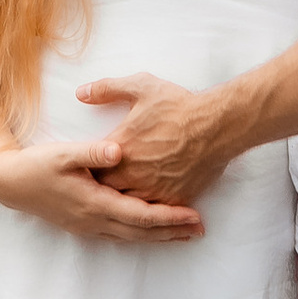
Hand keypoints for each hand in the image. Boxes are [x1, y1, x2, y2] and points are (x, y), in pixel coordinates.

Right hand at [0, 132, 203, 242]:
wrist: (9, 183)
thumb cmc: (37, 165)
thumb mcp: (63, 153)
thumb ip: (92, 152)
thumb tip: (119, 151)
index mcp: (93, 202)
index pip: (140, 216)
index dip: (169, 217)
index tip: (194, 216)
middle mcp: (94, 220)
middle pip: (141, 232)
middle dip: (172, 232)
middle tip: (200, 229)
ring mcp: (88, 227)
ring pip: (131, 237)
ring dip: (159, 237)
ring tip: (185, 234)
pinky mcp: (83, 226)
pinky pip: (120, 235)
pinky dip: (141, 235)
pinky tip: (152, 233)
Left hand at [74, 72, 231, 210]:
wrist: (216, 125)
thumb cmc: (178, 106)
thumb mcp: (140, 87)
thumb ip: (107, 89)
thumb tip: (81, 93)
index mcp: (119, 148)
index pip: (90, 168)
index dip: (88, 168)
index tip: (88, 166)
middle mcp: (132, 174)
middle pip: (106, 190)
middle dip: (103, 186)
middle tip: (104, 181)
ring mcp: (153, 189)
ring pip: (128, 204)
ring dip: (124, 198)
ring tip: (124, 193)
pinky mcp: (173, 198)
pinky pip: (154, 211)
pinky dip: (149, 207)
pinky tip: (147, 201)